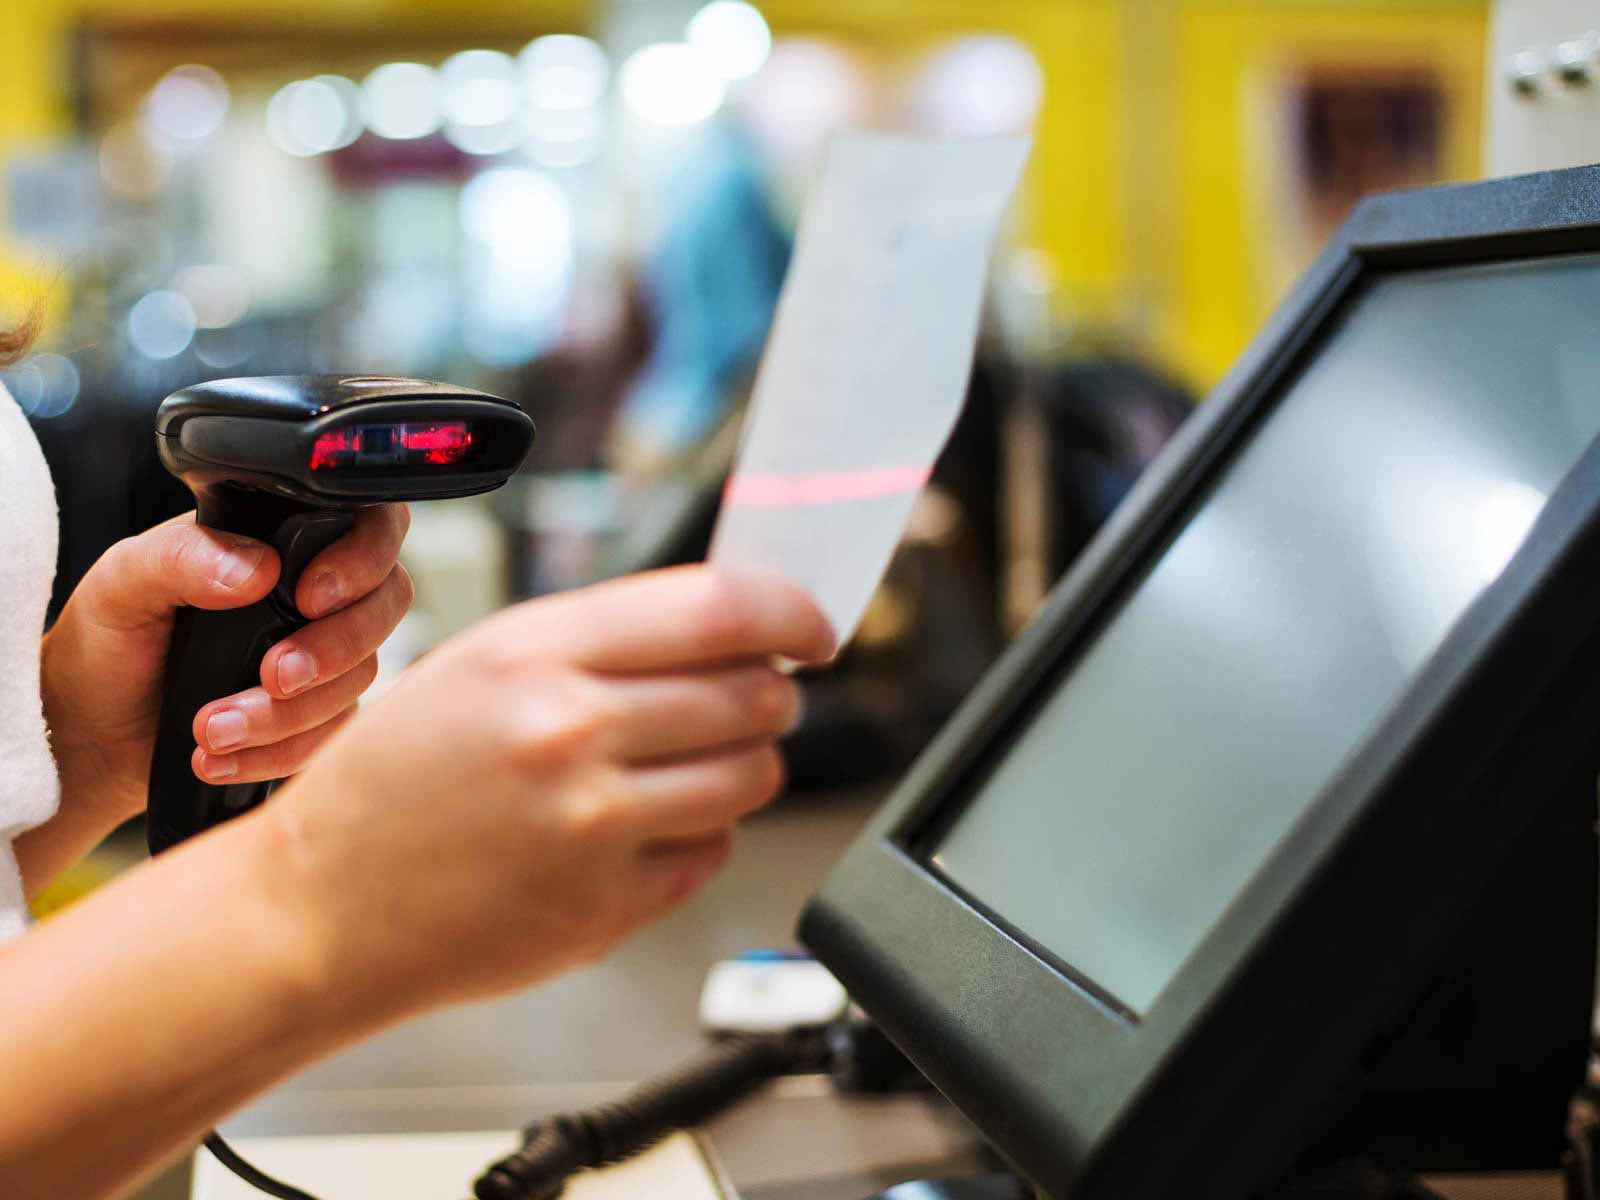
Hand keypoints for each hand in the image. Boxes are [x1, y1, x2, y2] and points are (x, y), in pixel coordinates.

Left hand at [40, 506, 411, 828]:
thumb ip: (181, 558)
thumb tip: (256, 570)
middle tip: (273, 675)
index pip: (368, 525)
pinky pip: (335, 735)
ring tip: (211, 729)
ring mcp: (322, 656)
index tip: (312, 596)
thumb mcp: (122, 584)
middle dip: (335, 646)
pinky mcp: (317, 716)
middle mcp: (314, 593)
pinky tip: (222, 757)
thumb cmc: (105, 645)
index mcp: (279, 541)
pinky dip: (280, 752)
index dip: (363, 558)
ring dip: (290, 714)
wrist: (90, 734)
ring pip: (361, 676)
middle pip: (386, 603)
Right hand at [264, 565, 833, 1022]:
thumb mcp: (482, 664)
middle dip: (771, 693)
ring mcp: (593, 828)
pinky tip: (643, 825)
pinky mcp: (606, 908)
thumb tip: (736, 626)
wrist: (323, 905)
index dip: (792, 612)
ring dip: (745, 763)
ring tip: (691, 763)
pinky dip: (702, 832)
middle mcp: (570, 733)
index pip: (721, 609)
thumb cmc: (395, 780)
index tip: (814, 628)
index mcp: (536, 653)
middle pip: (754, 694)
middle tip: (751, 698)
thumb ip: (606, 637)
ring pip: (753, 775)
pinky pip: (714, 850)